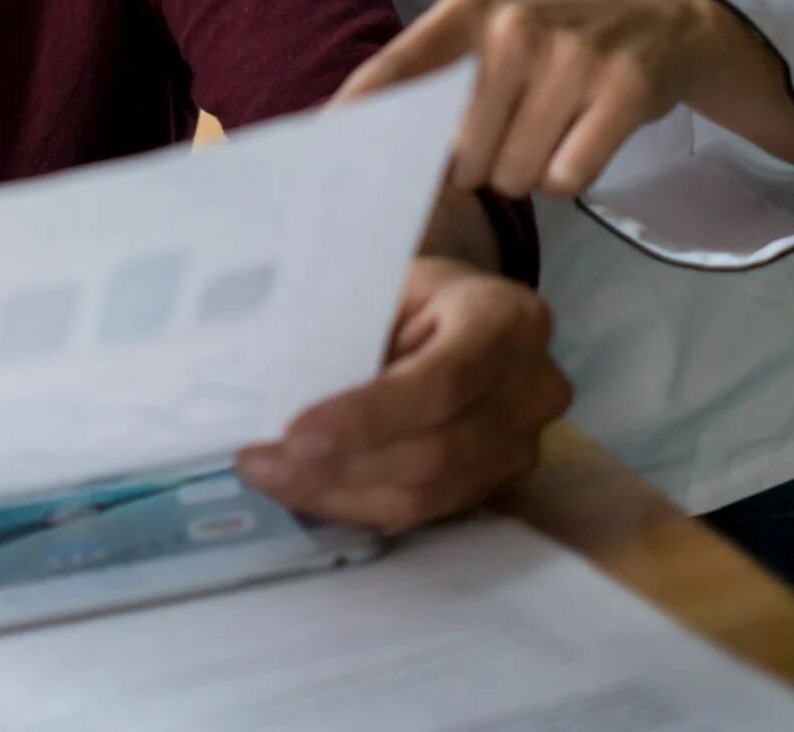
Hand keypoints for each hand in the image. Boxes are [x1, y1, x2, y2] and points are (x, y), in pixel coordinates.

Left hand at [235, 256, 566, 530]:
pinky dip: (358, 504)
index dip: (367, 417)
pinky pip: (424, 511)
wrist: (462, 308)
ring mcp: (524, 443)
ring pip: (426, 493)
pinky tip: (308, 489)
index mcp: (507, 319)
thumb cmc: (411, 288)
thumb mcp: (384, 283)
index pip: (440, 382)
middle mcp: (533, 387)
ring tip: (271, 477)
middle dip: (338, 466)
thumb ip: (346, 329)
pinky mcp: (499, 482)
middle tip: (260, 464)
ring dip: (338, 494)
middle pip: (433, 450)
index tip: (294, 437)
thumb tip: (270, 385)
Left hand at [336, 0, 793, 198]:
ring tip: (549, 130)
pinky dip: (571, 176)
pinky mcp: (624, 90)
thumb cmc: (547, 52)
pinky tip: (583, 138)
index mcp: (461, 16)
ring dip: (527, 173)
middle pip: (460, 155)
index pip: (389, 77)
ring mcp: (571, 56)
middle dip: (479, 165)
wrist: (656, 24)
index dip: (355, 125)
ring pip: (513, 173)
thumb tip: (343, 142)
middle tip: (510, 133)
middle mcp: (511, 28)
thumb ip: (423, 88)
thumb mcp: (482, 46)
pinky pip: (568, 178)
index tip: (319, 163)